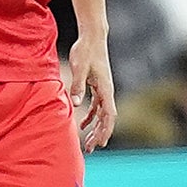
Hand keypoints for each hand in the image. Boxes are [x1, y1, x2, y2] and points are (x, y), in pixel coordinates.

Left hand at [68, 32, 115, 151]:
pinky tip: (83, 125)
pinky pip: (97, 106)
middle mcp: (108, 91)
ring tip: (88, 143)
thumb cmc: (86, 50)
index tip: (100, 143)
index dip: (106, 131)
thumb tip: (76, 105)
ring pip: (102, 114)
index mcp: (106, 89)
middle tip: (90, 149)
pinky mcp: (98, 85)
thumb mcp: (79, 68)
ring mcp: (104, 89)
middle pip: (107, 119)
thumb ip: (77, 86)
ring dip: (96, 129)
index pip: (109, 116)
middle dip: (100, 135)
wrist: (92, 36)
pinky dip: (91, 117)